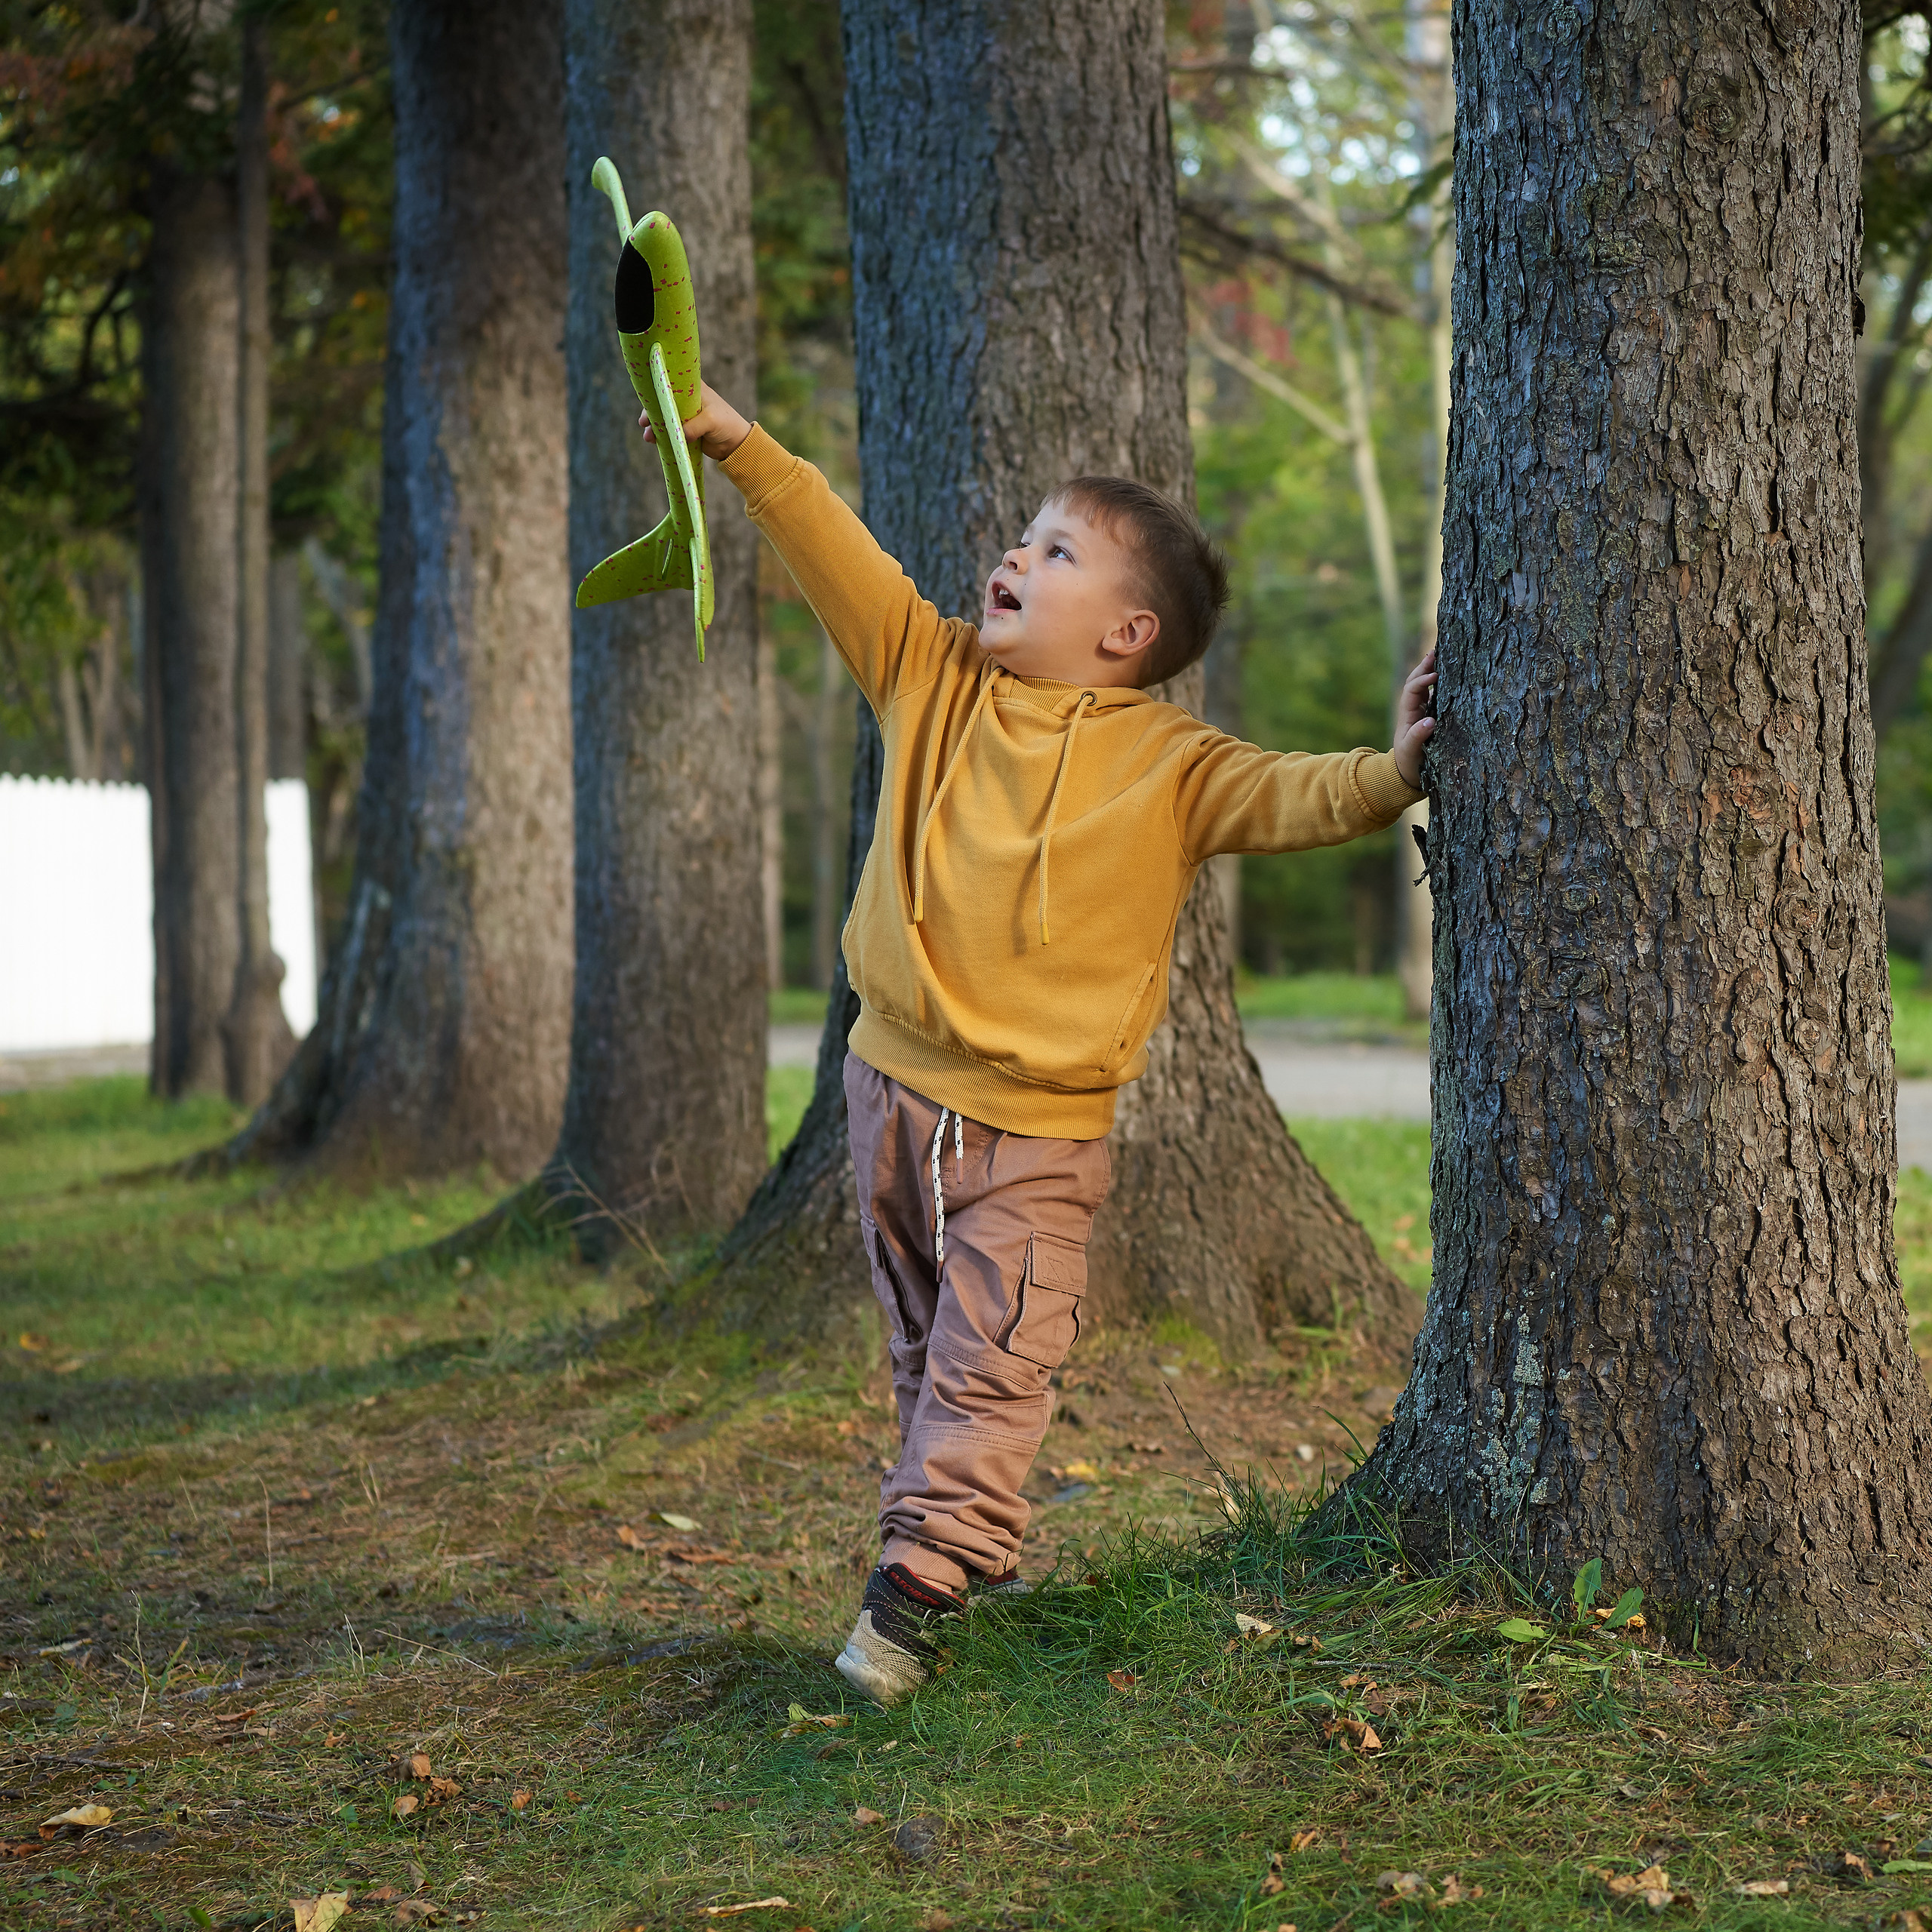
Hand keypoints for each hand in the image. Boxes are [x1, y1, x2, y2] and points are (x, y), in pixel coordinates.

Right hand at [638, 380, 752, 462]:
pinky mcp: (685, 430)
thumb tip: (678, 435)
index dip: (657, 387)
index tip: (645, 396)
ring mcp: (685, 415)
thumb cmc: (727, 425)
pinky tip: (653, 441)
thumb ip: (693, 426)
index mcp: (693, 388)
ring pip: (664, 417)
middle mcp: (686, 399)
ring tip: (649, 437)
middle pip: (663, 401)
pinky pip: (669, 430)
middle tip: (644, 422)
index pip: (671, 382)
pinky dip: (660, 435)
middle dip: (652, 411)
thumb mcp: (710, 421)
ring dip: (654, 426)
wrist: (736, 445)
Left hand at [1392, 647, 1436, 789]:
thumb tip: (1430, 722)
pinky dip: (1443, 684)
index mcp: (1406, 714)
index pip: (1412, 690)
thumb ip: (1417, 737)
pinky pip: (1437, 696)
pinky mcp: (1433, 716)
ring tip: (1443, 655)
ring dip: (1433, 671)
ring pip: (1427, 687)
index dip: (1422, 681)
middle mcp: (1414, 709)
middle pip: (1417, 682)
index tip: (1435, 675)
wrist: (1408, 775)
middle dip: (1425, 667)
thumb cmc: (1408, 763)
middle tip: (1435, 651)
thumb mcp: (1410, 752)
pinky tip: (1453, 675)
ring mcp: (1423, 711)